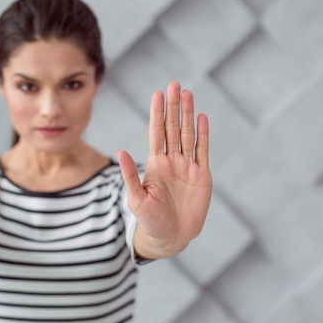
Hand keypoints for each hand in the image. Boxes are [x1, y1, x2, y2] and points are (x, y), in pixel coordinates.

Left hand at [117, 81, 211, 255]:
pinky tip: (202, 118)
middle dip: (173, 107)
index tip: (158, 94)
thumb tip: (120, 151)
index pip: (157, 132)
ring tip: (188, 94)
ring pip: (188, 134)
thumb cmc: (150, 220)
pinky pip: (203, 150)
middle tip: (174, 84)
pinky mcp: (202, 175)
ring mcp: (187, 166)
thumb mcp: (136, 198)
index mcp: (155, 164)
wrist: (171, 237)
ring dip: (188, 115)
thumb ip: (130, 175)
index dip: (157, 113)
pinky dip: (203, 134)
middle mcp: (172, 161)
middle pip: (173, 128)